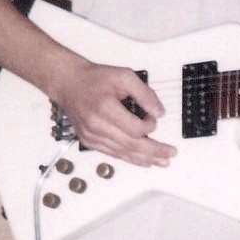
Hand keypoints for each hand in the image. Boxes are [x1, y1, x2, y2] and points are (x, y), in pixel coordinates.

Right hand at [53, 60, 174, 166]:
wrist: (69, 83)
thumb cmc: (94, 79)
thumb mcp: (124, 76)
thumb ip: (144, 93)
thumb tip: (159, 112)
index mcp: (105, 109)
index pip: (135, 129)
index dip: (150, 126)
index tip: (153, 117)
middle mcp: (97, 126)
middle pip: (131, 145)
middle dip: (154, 152)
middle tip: (170, 154)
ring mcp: (92, 136)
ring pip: (123, 153)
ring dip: (144, 159)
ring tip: (162, 162)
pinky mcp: (89, 142)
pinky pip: (113, 154)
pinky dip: (130, 158)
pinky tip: (143, 161)